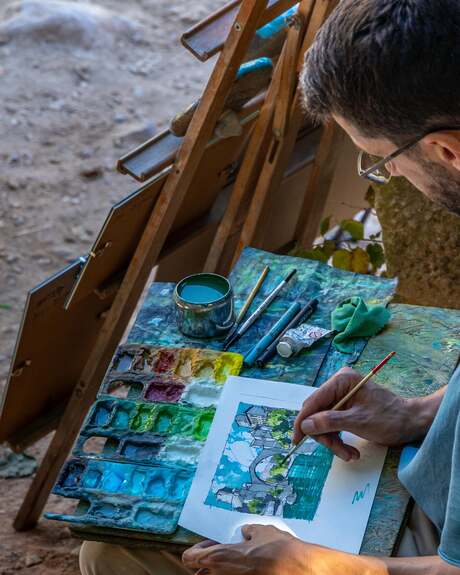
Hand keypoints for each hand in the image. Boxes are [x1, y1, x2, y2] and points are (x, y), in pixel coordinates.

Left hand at [182, 524, 386, 574]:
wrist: (301, 570)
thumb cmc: (280, 549)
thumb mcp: (262, 531)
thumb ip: (249, 531)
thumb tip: (245, 533)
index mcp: (222, 557)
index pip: (191, 559)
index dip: (195, 552)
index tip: (204, 547)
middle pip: (201, 573)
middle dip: (206, 564)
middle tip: (218, 555)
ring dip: (222, 569)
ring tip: (237, 561)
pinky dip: (237, 573)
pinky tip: (252, 567)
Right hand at [293, 367, 430, 460]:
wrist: (411, 423)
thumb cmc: (389, 418)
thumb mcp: (358, 422)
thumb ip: (330, 421)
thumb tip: (305, 425)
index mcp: (341, 381)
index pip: (313, 402)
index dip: (303, 422)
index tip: (296, 440)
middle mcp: (339, 386)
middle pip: (317, 413)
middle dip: (325, 435)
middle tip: (338, 451)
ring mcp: (342, 397)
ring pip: (323, 422)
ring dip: (333, 441)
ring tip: (349, 455)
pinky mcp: (345, 409)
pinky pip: (332, 425)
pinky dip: (338, 440)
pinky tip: (351, 451)